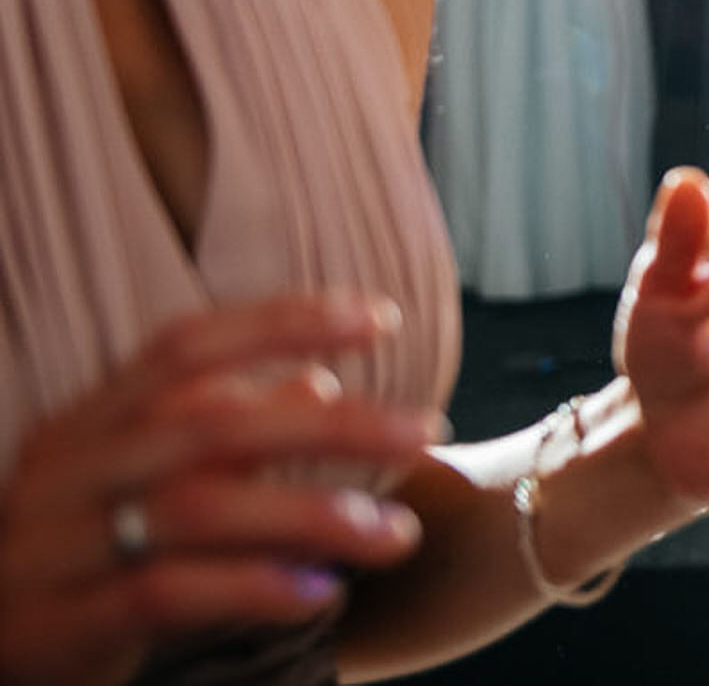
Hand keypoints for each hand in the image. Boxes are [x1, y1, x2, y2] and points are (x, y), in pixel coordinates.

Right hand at [0, 295, 434, 685]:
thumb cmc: (78, 557)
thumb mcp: (142, 486)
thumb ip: (222, 435)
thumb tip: (318, 386)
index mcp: (86, 423)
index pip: (185, 346)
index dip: (283, 322)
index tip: (381, 317)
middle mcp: (64, 472)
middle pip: (209, 423)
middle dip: (330, 426)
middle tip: (423, 430)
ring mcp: (51, 549)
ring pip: (196, 509)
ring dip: (312, 517)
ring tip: (396, 534)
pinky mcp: (53, 626)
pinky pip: (164, 594)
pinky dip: (253, 587)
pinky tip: (322, 591)